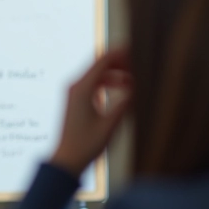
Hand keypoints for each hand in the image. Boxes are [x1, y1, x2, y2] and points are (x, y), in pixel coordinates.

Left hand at [50, 47, 132, 176]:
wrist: (67, 160)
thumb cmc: (86, 144)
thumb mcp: (111, 124)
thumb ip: (125, 102)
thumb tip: (138, 86)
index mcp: (82, 89)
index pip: (103, 61)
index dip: (121, 53)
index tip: (138, 49)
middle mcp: (75, 86)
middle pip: (100, 65)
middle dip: (120, 62)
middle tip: (140, 65)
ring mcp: (74, 93)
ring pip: (97, 74)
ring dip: (116, 74)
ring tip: (136, 79)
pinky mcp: (76, 100)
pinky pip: (94, 84)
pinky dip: (108, 83)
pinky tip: (123, 89)